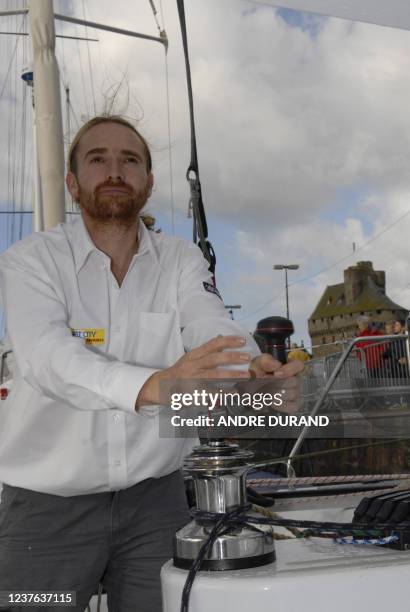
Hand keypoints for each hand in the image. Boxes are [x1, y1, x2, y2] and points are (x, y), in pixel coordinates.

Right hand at [136, 335, 250, 407]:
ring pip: (213, 375)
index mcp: (194, 355)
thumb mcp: (191, 357)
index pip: (212, 344)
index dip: (228, 341)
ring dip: (231, 375)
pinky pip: (209, 393)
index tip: (242, 340)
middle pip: (214, 358)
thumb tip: (221, 337)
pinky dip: (222, 393)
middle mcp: (193, 365)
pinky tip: (233, 393)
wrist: (159, 386)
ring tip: (246, 375)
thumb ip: (206, 349)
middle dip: (232, 357)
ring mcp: (192, 379)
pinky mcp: (192, 392)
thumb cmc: (178, 372)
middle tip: (247, 357)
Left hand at [248, 353, 303, 413]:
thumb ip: (265, 361)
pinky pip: (291, 406)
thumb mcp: (257, 364)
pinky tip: (270, 401)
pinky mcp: (294, 404)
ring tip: (265, 391)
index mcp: (289, 365)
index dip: (289, 370)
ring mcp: (296, 392)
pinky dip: (279, 404)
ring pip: (292, 394)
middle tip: (265, 383)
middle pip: (294, 381)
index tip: (276, 373)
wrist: (249, 390)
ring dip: (276, 393)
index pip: (298, 365)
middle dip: (277, 383)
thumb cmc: (256, 374)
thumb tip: (276, 365)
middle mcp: (296, 378)